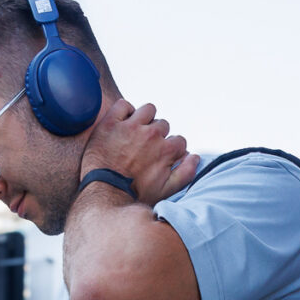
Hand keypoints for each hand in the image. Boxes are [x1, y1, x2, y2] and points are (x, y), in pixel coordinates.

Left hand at [81, 97, 196, 203]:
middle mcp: (152, 134)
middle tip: (144, 149)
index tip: (160, 157)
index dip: (171, 150)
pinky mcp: (111, 122)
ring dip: (145, 118)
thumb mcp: (166, 190)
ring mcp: (131, 126)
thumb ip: (186, 173)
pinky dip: (124, 111)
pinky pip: (123, 105)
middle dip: (157, 136)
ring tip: (135, 132)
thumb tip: (195, 157)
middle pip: (163, 125)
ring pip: (148, 110)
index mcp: (167, 149)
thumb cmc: (135, 194)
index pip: (179, 141)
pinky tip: (122, 124)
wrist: (104, 192)